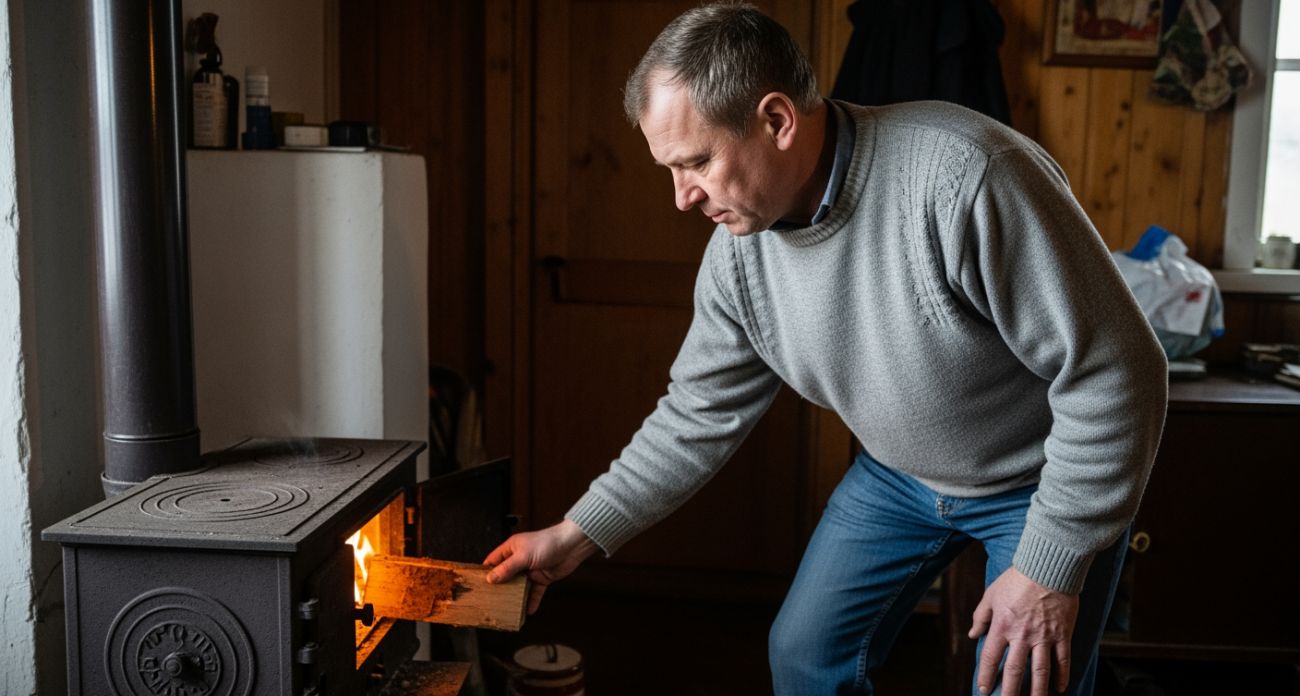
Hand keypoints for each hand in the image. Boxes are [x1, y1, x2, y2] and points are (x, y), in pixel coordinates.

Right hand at [483, 519, 601, 614]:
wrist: (572, 546)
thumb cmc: (546, 544)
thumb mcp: (523, 556)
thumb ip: (507, 568)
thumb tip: (491, 579)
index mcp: (511, 549)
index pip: (493, 561)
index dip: (486, 572)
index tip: (477, 586)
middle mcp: (519, 560)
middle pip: (505, 576)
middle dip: (499, 588)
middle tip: (489, 602)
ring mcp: (530, 570)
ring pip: (519, 586)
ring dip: (514, 596)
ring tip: (506, 610)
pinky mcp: (542, 578)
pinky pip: (534, 592)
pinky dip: (531, 601)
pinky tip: (528, 611)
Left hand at [968, 566, 1078, 695]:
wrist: (1048, 567)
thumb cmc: (1017, 579)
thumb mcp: (991, 595)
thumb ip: (981, 617)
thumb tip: (973, 634)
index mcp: (1002, 626)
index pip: (990, 658)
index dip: (985, 676)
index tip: (983, 689)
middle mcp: (1022, 635)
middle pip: (1014, 671)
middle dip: (1009, 692)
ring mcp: (1044, 636)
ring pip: (1040, 671)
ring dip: (1037, 692)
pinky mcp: (1062, 634)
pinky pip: (1062, 660)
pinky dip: (1062, 676)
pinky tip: (1059, 688)